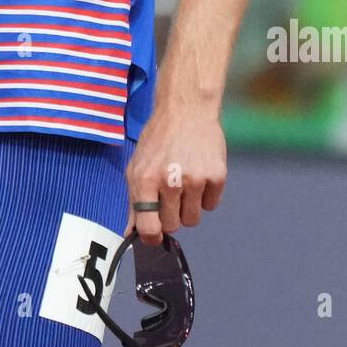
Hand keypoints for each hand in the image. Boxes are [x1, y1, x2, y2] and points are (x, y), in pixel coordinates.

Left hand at [125, 106, 226, 244]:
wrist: (186, 109)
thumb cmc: (158, 139)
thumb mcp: (136, 166)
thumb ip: (133, 201)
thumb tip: (130, 233)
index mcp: (145, 179)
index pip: (149, 228)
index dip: (151, 237)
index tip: (154, 235)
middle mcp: (170, 181)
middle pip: (172, 227)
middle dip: (169, 217)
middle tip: (169, 196)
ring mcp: (195, 179)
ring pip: (192, 220)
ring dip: (188, 208)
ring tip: (184, 183)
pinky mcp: (217, 176)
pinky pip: (211, 206)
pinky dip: (205, 196)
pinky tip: (199, 174)